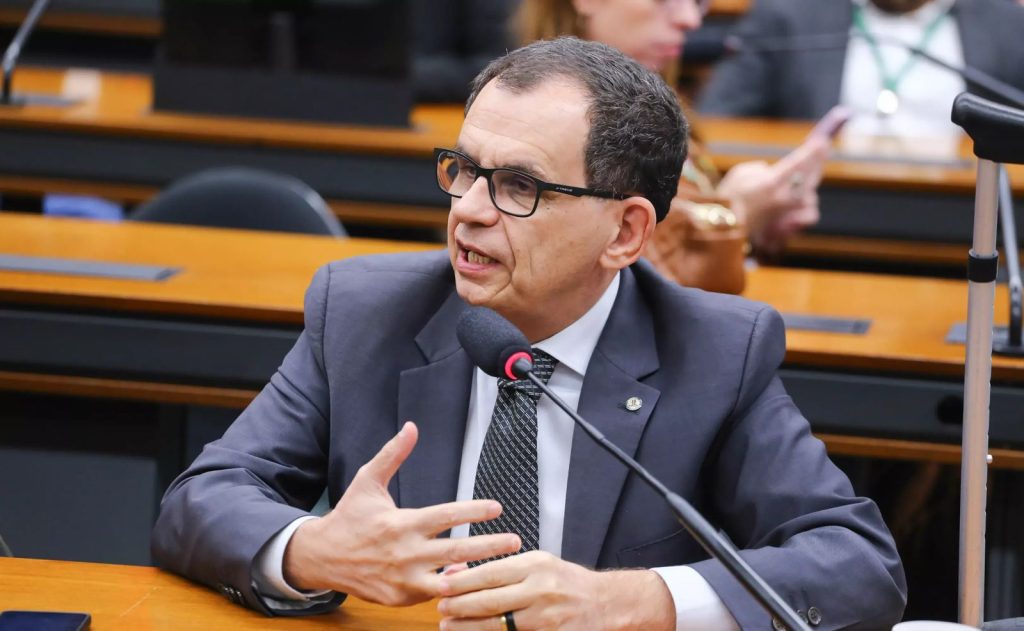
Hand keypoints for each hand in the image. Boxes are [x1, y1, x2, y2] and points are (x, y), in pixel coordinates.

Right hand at [282, 422, 521, 605]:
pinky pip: (433, 595)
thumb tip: (411, 427)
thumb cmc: (349, 517)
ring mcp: (403, 580)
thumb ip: (393, 455)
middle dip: (489, 547)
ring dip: (476, 575)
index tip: (497, 507)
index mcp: (401, 523)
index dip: (473, 511)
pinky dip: (452, 588)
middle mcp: (404, 553)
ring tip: (503, 567)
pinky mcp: (399, 598)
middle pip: (456, 552)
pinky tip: (470, 579)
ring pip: (448, 582)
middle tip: (515, 541)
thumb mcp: (368, 481)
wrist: (321, 557)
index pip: (445, 516)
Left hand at [436, 551, 675, 630]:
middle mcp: (541, 590)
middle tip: (441, 608)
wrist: (605, 603)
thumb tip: (460, 571)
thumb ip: (500, 568)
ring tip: (449, 625)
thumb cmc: (567, 581)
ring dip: (470, 627)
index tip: (442, 586)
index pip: (491, 573)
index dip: (463, 582)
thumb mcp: (536, 564)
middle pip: (491, 600)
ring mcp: (547, 617)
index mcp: (536, 565)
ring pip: (499, 625)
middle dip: (461, 606)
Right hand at [717, 133, 828, 254]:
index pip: (801, 162)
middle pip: (811, 176)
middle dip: (816, 164)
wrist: (722, 231)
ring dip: (808, 186)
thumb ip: (759, 169)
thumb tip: (768, 170)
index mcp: (772, 182)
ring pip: (811, 195)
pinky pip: (810, 214)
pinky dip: (807, 208)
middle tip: (818, 155)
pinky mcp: (789, 225)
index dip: (814, 151)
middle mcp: (785, 197)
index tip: (823, 142)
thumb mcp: (739, 174)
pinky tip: (802, 203)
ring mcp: (789, 213)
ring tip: (804, 180)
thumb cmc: (727, 201)